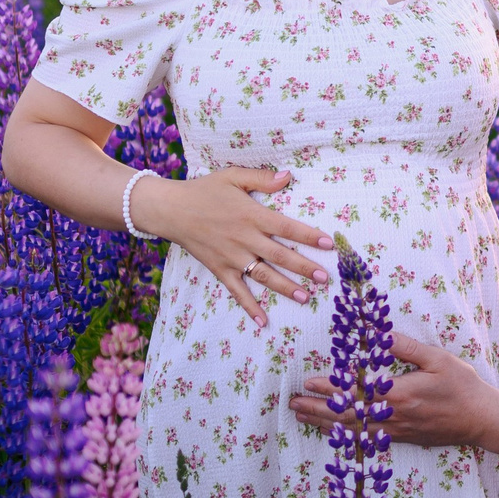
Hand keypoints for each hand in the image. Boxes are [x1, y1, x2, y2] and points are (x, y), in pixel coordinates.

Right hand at [135, 166, 333, 327]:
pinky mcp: (220, 269)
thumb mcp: (232, 176)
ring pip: (263, 275)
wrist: (170, 210)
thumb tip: (289, 176)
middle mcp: (244, 239)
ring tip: (305, 297)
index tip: (328, 244)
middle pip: (280, 256)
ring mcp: (232, 257)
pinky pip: (237, 291)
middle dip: (304, 267)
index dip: (308, 236)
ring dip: (285, 288)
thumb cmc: (203, 190)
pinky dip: (249, 306)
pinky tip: (263, 321)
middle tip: (324, 278)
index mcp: (251, 215)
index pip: (286, 227)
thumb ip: (261, 178)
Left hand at [293, 336, 494, 447]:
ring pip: (352, 431)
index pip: (355, 392)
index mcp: (398, 395)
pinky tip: (332, 432)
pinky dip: (344, 435)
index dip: (329, 387)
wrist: (482, 420)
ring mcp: (395, 432)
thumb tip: (379, 334)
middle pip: (346, 416)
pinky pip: (365, 440)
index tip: (308, 381)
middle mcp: (392, 417)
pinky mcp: (401, 440)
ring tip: (302, 418)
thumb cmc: (462, 387)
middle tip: (293, 404)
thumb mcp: (437, 359)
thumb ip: (406, 348)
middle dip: (316, 409)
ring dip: (324, 424)